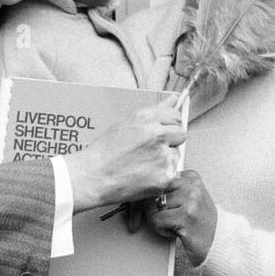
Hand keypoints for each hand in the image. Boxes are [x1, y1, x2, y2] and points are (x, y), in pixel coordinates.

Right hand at [63, 101, 184, 209]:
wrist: (93, 177)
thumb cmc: (106, 150)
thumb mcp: (127, 122)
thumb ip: (155, 110)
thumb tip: (174, 98)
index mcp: (148, 120)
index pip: (176, 116)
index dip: (169, 123)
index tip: (163, 130)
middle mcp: (158, 136)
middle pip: (181, 134)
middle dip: (171, 140)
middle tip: (152, 149)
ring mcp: (163, 158)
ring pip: (176, 155)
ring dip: (166, 159)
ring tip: (144, 164)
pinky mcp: (165, 177)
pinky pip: (173, 173)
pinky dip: (163, 176)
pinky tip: (146, 175)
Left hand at [145, 170, 216, 265]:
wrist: (218, 244)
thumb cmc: (199, 224)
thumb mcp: (186, 200)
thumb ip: (168, 191)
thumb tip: (137, 192)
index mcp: (190, 176)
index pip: (156, 179)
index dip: (144, 195)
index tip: (142, 209)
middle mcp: (191, 185)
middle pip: (151, 190)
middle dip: (144, 208)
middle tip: (153, 220)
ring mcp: (190, 199)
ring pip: (151, 206)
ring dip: (156, 222)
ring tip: (172, 226)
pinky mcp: (186, 216)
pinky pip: (156, 220)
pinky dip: (161, 230)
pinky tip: (175, 233)